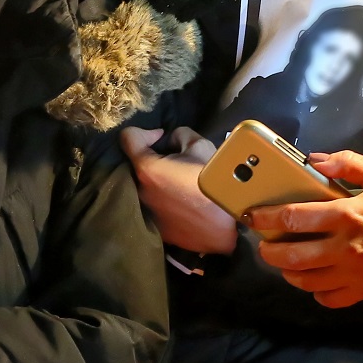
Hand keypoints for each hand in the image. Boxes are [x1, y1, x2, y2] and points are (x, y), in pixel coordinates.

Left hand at [119, 126, 235, 254]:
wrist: (234, 222)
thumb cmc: (216, 180)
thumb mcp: (200, 145)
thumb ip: (179, 135)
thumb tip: (171, 142)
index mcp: (148, 170)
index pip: (128, 138)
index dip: (145, 132)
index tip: (162, 138)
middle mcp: (140, 193)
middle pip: (138, 167)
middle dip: (154, 159)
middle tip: (177, 161)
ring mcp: (148, 214)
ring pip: (146, 189)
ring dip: (159, 182)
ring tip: (182, 184)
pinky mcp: (159, 230)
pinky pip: (156, 208)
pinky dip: (165, 201)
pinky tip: (185, 203)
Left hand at [249, 152, 362, 306]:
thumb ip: (350, 165)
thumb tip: (315, 159)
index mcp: (347, 215)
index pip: (292, 218)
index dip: (265, 217)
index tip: (252, 215)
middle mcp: (344, 248)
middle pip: (289, 257)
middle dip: (268, 251)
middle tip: (264, 243)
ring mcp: (352, 274)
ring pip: (304, 281)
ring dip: (288, 271)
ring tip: (286, 260)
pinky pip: (328, 299)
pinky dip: (316, 292)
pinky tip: (317, 279)